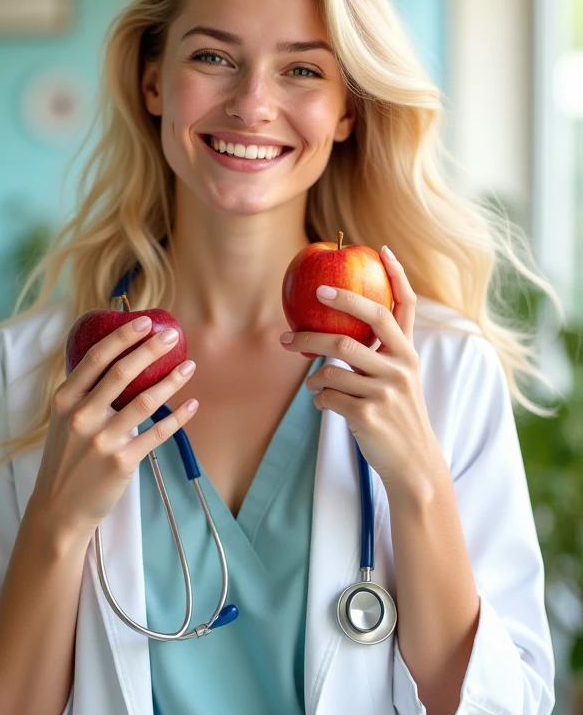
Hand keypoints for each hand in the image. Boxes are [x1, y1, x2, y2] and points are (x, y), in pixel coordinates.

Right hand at [27, 317, 198, 541]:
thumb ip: (83, 394)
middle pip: (121, 373)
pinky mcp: (121, 461)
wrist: (58, 509)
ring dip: (171, 381)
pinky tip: (192, 405)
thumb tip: (114, 360)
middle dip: (150, 350)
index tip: (145, 321)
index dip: (122, 337)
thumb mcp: (64, 421)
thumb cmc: (66, 460)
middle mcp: (81, 417)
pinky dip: (177, 417)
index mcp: (65, 401)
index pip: (95, 358)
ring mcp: (101, 440)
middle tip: (172, 336)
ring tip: (190, 366)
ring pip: (144, 402)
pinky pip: (156, 434)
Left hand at [280, 246, 442, 495]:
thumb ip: (376, 356)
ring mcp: (386, 391)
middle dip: (325, 317)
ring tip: (310, 380)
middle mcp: (401, 367)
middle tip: (299, 316)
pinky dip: (319, 399)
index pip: (405, 305)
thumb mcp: (397, 382)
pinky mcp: (368, 415)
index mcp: (409, 354)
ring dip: (313, 373)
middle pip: (357, 328)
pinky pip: (328, 397)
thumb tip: (329, 335)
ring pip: (333, 366)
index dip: (396, 274)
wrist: (414, 465)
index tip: (381, 249)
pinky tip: (323, 403)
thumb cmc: (398, 418)